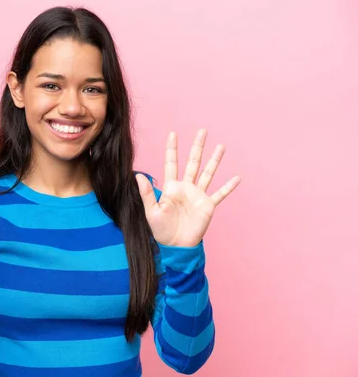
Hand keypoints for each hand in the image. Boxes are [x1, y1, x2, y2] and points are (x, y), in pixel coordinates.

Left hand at [136, 129, 239, 246]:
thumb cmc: (160, 230)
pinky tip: (237, 178)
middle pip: (192, 162)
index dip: (172, 148)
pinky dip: (228, 186)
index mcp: (171, 187)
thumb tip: (138, 175)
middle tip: (203, 130)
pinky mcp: (208, 206)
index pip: (172, 163)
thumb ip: (147, 193)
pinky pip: (220, 194)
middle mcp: (185, 188)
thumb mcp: (151, 211)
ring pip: (207, 173)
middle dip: (197, 146)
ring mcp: (198, 196)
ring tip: (221, 146)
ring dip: (214, 160)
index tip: (173, 133)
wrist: (176, 246)